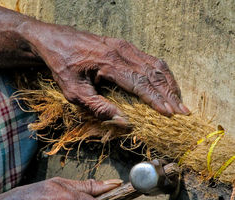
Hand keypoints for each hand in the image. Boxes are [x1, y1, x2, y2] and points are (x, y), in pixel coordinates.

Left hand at [26, 23, 189, 125]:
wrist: (54, 40)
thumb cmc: (62, 66)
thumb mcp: (74, 92)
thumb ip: (98, 107)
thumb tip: (124, 121)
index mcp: (109, 63)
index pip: (140, 84)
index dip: (157, 100)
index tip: (171, 114)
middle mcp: (121, 51)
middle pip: (153, 73)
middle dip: (170, 94)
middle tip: (183, 112)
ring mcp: (124, 46)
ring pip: (155, 64)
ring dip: (169, 84)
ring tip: (179, 101)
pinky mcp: (124, 45)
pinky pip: (149, 59)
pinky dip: (161, 74)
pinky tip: (165, 85)